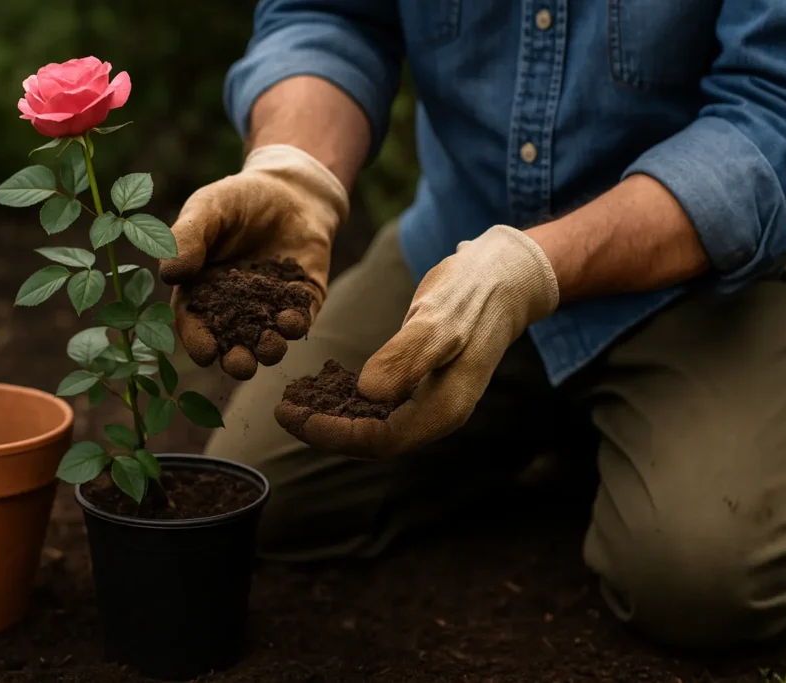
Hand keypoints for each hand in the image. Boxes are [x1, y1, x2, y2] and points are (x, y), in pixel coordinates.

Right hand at [159, 144, 348, 378]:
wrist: (291, 187)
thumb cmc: (239, 198)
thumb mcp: (208, 209)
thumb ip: (188, 237)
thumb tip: (170, 273)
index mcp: (203, 290)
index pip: (195, 323)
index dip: (198, 341)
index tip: (205, 353)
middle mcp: (235, 307)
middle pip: (232, 343)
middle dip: (236, 359)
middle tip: (241, 365)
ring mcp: (271, 307)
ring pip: (268, 339)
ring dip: (269, 348)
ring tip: (270, 346)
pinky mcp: (303, 300)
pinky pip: (300, 318)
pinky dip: (297, 323)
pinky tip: (293, 319)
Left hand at [278, 225, 559, 456]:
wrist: (504, 277)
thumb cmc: (472, 294)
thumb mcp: (437, 320)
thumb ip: (406, 358)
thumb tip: (368, 394)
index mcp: (444, 410)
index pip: (379, 441)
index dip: (332, 433)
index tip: (293, 414)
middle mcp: (437, 414)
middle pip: (372, 441)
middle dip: (324, 429)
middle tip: (280, 409)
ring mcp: (431, 402)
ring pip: (374, 426)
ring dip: (332, 417)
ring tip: (293, 400)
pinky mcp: (424, 385)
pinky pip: (380, 406)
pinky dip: (348, 400)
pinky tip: (322, 383)